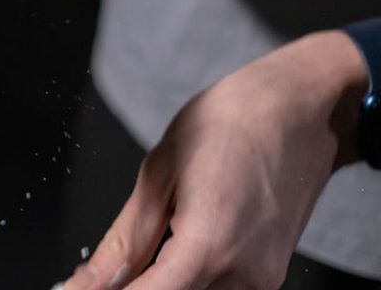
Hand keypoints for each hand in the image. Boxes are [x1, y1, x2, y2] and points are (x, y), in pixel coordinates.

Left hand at [61, 31, 366, 289]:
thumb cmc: (231, 122)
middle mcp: (243, 275)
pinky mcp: (270, 274)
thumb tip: (89, 282)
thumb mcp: (159, 171)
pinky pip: (220, 288)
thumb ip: (124, 241)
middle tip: (110, 265)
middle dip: (135, 286)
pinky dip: (190, 277)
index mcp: (208, 245)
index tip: (81, 289)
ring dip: (163, 281)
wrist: (298, 108)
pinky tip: (177, 245)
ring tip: (151, 241)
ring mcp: (262, 279)